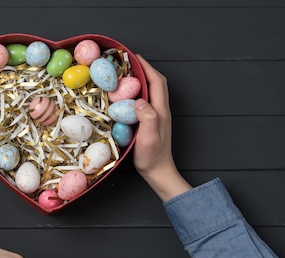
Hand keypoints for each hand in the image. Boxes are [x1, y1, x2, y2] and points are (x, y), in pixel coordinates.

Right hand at [134, 54, 190, 200]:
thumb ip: (148, 117)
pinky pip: (144, 101)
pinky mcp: (150, 123)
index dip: (146, 67)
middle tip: (126, 63)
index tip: (133, 57)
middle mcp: (160, 110)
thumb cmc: (152, 157)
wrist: (158, 172)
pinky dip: (136, 93)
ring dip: (140, 80)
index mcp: (161, 110)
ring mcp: (156, 116)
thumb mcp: (149, 138)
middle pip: (155, 83)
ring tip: (124, 76)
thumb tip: (139, 100)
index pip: (156, 82)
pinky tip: (125, 97)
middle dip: (143, 69)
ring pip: (150, 91)